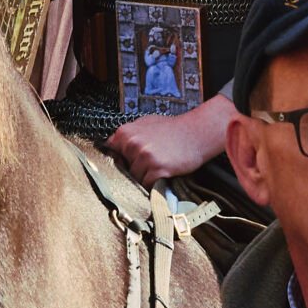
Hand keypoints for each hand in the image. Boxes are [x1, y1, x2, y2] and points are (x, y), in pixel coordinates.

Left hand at [110, 92, 233, 185]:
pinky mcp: (157, 168)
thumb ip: (128, 135)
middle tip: (149, 163)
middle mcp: (132, 144)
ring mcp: (144, 156)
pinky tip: (163, 174)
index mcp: (125, 132)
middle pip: (123, 168)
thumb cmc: (172, 129)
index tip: (127, 162)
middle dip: (133, 169)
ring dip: (145, 177)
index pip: (110, 154)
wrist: (196, 133)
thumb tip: (112, 147)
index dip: (120, 160)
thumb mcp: (145, 123)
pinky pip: (147, 184)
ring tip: (158, 167)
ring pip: (135, 178)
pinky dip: (153, 184)